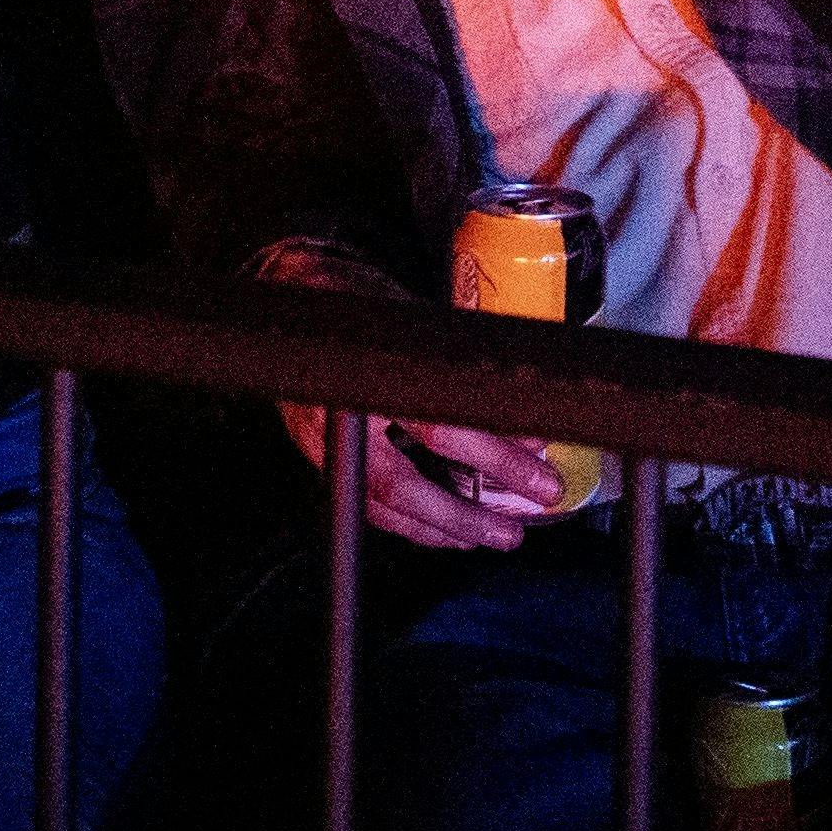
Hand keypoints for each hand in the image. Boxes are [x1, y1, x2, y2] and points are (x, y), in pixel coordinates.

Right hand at [256, 249, 566, 550]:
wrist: (294, 294)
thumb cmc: (359, 296)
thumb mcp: (418, 317)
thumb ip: (462, 368)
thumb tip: (520, 418)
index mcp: (370, 369)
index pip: (440, 426)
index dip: (493, 456)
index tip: (537, 470)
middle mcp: (341, 412)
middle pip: (405, 485)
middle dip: (466, 516)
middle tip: (513, 531)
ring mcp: (322, 439)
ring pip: (380, 505)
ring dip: (439, 529)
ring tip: (487, 537)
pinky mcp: (318, 454)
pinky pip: (364, 504)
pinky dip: (407, 522)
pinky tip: (439, 529)